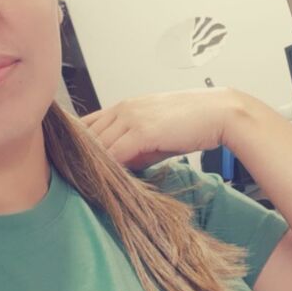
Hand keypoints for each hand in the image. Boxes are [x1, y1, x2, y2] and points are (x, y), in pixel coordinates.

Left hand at [78, 87, 240, 171]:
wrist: (220, 113)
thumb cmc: (192, 124)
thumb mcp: (155, 136)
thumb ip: (133, 149)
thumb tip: (117, 168)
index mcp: (125, 107)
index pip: (88, 124)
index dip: (79, 145)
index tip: (72, 163)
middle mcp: (123, 109)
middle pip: (86, 135)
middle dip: (79, 157)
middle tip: (71, 178)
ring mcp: (131, 118)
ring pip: (97, 145)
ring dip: (91, 165)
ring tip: (84, 184)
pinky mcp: (141, 131)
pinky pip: (114, 152)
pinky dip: (107, 167)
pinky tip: (104, 181)